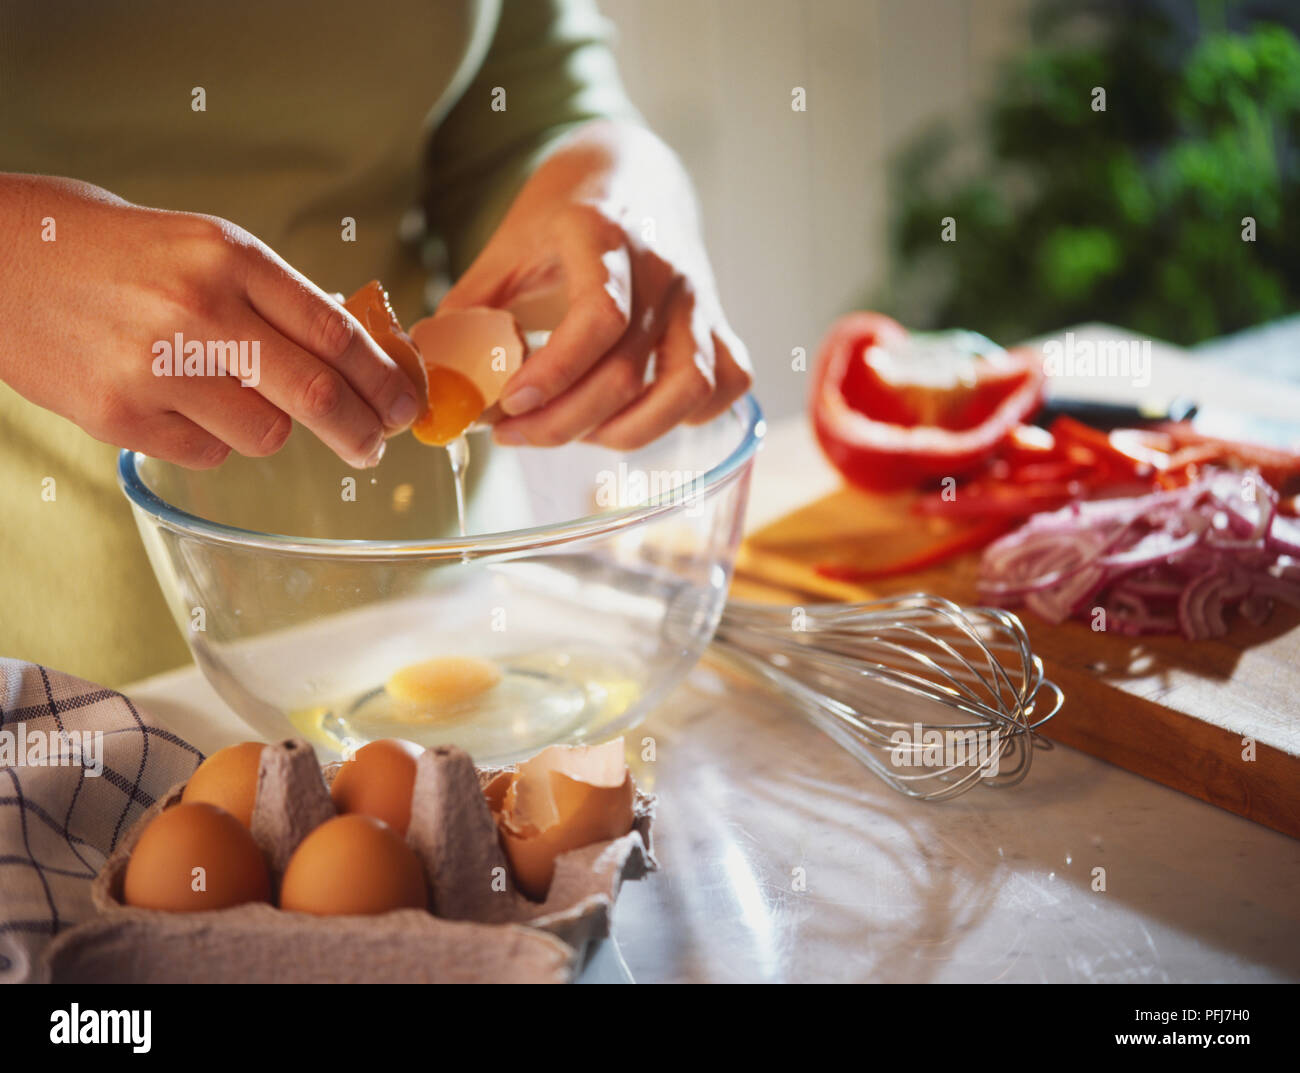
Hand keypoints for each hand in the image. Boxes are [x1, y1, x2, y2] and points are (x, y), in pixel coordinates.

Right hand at [0, 174, 423, 468]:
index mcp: (230, 256)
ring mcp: (155, 367)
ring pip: (266, 434)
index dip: (385, 381)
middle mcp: (198, 309)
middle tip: (374, 446)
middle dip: (363, 430)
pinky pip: (207, 454)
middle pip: (318, 394)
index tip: (404, 406)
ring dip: (271, 428)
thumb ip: (276, 298)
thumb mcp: (203, 245)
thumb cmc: (113, 251)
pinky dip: (212, 441)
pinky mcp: (118, 417)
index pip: (338, 333)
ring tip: (233, 397)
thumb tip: (356, 355)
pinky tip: (179, 404)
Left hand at [439, 122, 750, 448]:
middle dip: (564, 422)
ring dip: (630, 431)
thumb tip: (438, 380)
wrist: (631, 175)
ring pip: (689, 389)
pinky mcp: (720, 323)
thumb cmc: (562, 218)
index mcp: (604, 237)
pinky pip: (725, 385)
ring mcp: (699, 300)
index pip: (599, 319)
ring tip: (580, 432)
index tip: (509, 405)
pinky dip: (688, 417)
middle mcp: (663, 270)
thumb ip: (470, 311)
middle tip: (515, 433)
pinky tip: (639, 415)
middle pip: (628, 372)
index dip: (555, 374)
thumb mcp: (506, 248)